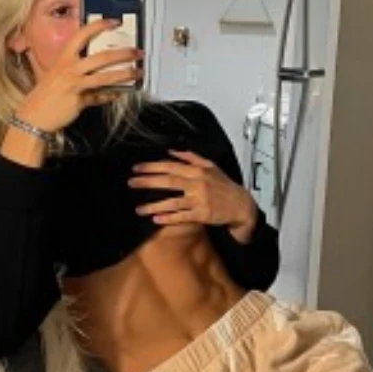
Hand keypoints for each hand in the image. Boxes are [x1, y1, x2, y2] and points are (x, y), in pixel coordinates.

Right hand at [14, 19, 142, 136]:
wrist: (32, 116)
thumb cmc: (43, 95)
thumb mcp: (55, 74)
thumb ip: (73, 68)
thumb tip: (92, 65)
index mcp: (63, 58)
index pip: (82, 35)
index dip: (99, 26)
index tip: (113, 22)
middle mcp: (69, 69)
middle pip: (102, 57)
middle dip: (124, 53)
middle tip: (136, 52)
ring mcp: (74, 85)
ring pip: (106, 77)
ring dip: (125, 74)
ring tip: (137, 73)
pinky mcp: (79, 101)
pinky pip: (100, 97)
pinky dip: (111, 95)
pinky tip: (118, 93)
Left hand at [128, 150, 257, 240]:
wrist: (241, 205)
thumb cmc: (224, 185)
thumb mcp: (211, 166)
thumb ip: (191, 157)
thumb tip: (172, 151)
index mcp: (197, 171)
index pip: (170, 166)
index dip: (152, 167)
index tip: (136, 168)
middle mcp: (197, 184)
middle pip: (168, 181)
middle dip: (147, 182)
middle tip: (131, 183)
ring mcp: (200, 200)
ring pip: (172, 202)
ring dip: (154, 205)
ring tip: (139, 209)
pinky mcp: (202, 215)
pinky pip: (182, 217)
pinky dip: (169, 218)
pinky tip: (156, 219)